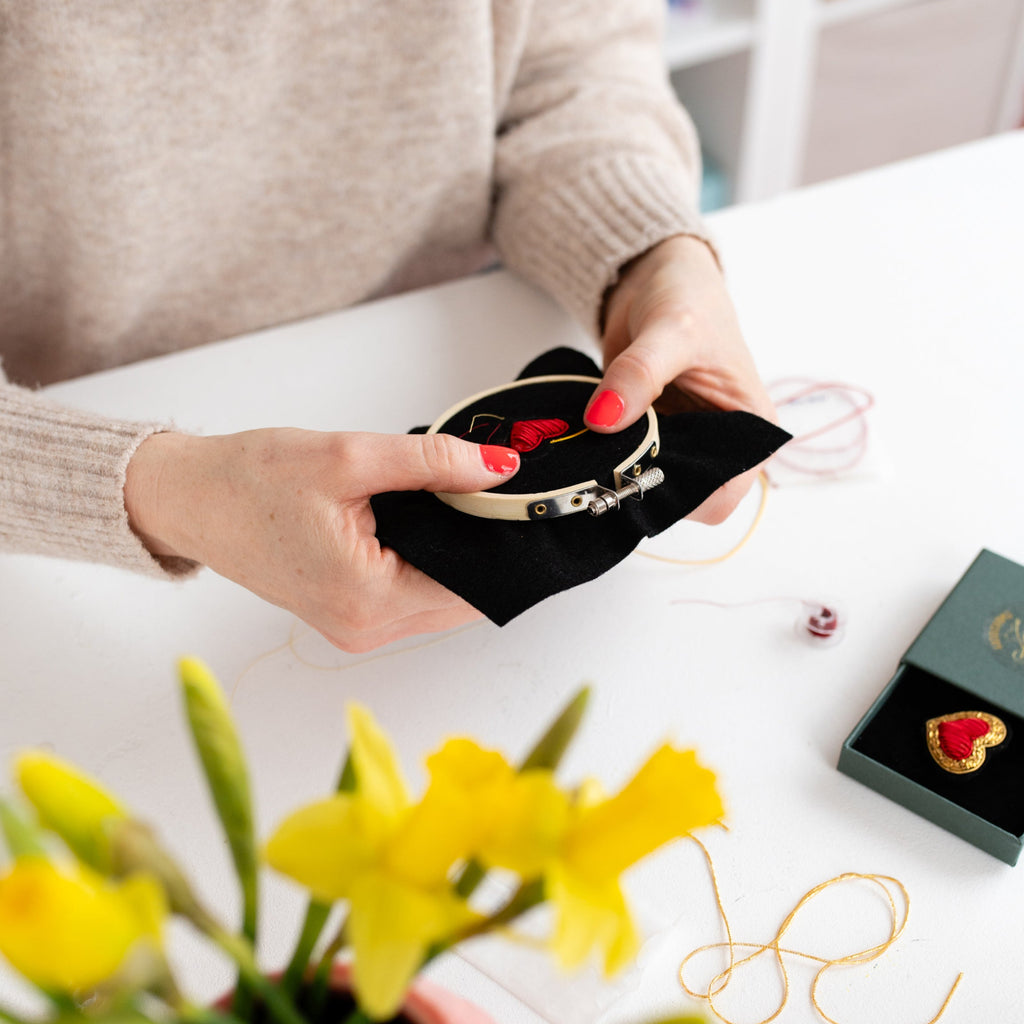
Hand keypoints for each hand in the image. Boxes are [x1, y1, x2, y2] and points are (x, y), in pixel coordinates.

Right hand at [124, 430, 519, 651]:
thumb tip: (498, 470)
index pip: (471, 583)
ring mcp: (355, 629)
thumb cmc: (251, 481)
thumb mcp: (349, 457)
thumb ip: (433, 463)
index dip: (501, 540)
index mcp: (367, 597)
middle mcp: (364, 628)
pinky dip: (430, 566)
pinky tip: (428, 526)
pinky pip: (412, 600)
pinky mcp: (348, 618)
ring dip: (457, 558)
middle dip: (483, 549)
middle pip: (461, 597)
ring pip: (440, 601)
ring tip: (458, 502)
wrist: (192, 498)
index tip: (520, 502)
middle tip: (493, 493)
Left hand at [584, 235, 776, 523]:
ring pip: (645, 485)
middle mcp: (717, 448)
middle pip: (679, 499)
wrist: (656, 278)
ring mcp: (678, 445)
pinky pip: (620, 462)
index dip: (678, 495)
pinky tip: (585, 437)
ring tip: (591, 443)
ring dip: (615, 471)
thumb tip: (604, 419)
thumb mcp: (671, 330)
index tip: (636, 472)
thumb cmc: (688, 298)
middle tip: (600, 459)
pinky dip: (600, 455)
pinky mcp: (645, 438)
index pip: (720, 497)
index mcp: (749, 432)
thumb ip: (640, 374)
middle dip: (640, 485)